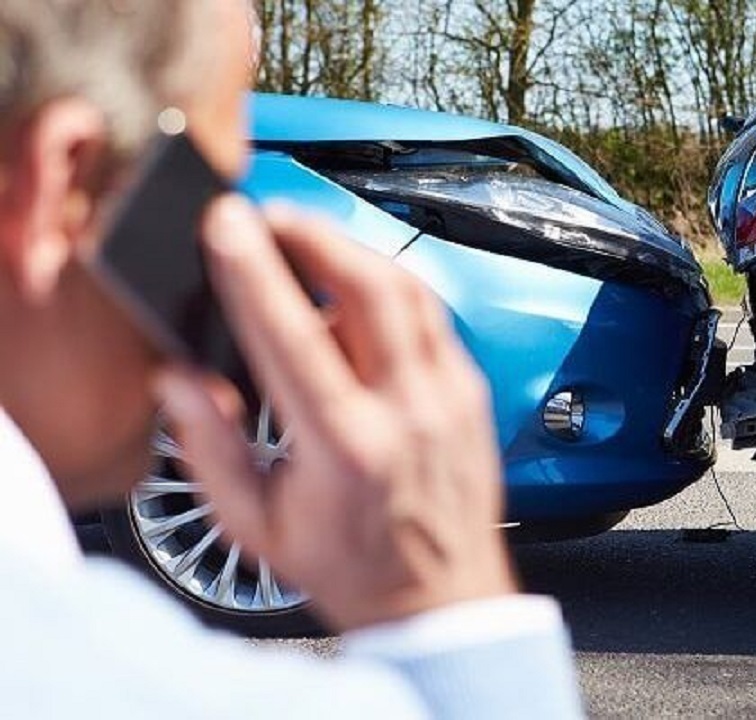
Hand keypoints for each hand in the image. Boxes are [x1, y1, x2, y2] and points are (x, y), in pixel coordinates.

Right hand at [155, 196, 515, 631]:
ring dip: (353, 251)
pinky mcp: (472, 392)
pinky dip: (390, 288)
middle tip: (269, 216)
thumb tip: (178, 380)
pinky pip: (432, 316)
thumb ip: (210, 449)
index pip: (294, 334)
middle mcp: (408, 412)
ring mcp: (450, 397)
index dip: (254, 270)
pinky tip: (356, 290)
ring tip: (306, 240)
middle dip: (313, 233)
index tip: (226, 224)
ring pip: (409, 290)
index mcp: (346, 447)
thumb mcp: (257, 526)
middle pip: (369, 286)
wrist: (441, 601)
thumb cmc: (351, 568)